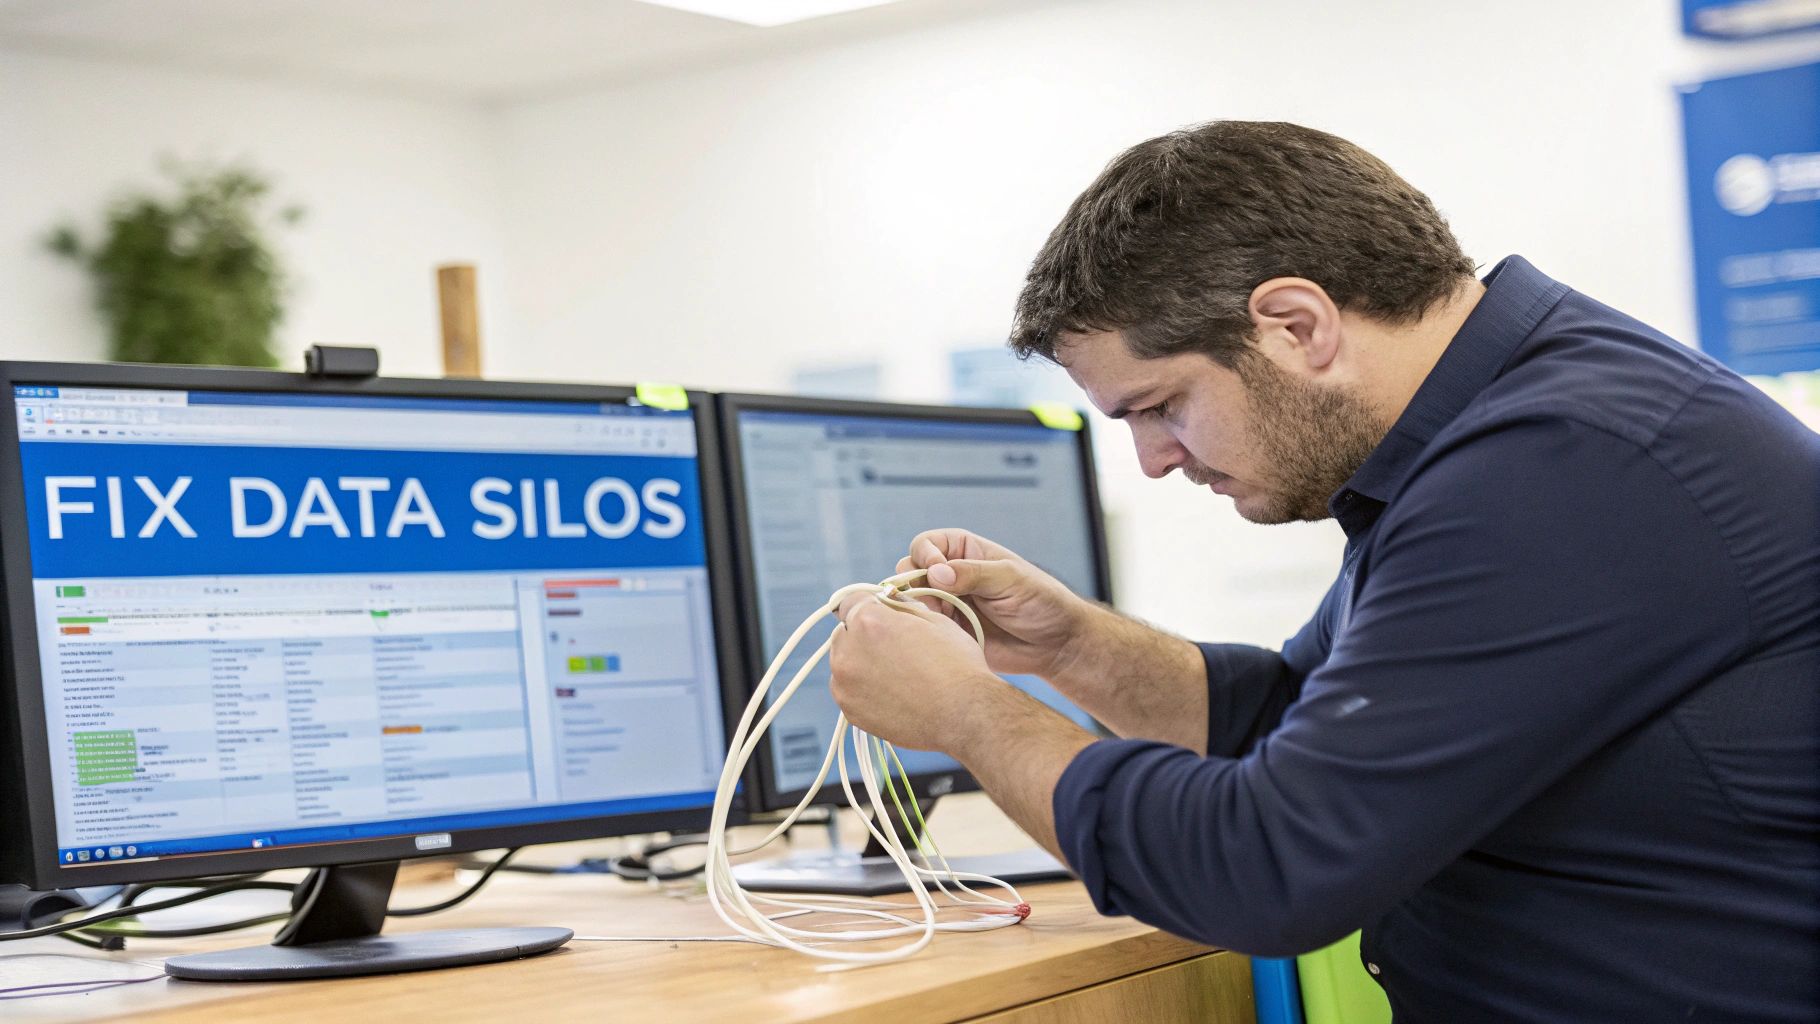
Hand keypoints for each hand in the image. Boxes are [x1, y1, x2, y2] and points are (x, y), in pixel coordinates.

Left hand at [829, 589, 998, 752]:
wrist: (964, 714)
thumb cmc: (956, 665)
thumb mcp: (933, 618)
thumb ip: (900, 606)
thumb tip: (887, 602)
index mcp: (868, 621)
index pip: (850, 601)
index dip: (868, 606)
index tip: (880, 616)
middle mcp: (849, 651)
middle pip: (844, 633)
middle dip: (862, 635)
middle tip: (893, 648)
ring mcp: (846, 685)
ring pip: (844, 663)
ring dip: (861, 662)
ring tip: (896, 674)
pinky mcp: (850, 711)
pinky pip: (849, 691)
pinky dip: (863, 689)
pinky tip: (892, 693)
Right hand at [894, 528, 1092, 680]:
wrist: (1056, 643)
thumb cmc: (1041, 601)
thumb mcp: (1010, 579)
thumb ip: (973, 573)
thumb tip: (934, 572)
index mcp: (965, 551)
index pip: (926, 544)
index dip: (924, 555)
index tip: (935, 572)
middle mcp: (951, 575)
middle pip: (910, 572)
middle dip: (915, 585)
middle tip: (936, 603)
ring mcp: (948, 604)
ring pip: (912, 602)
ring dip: (919, 610)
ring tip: (943, 622)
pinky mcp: (949, 632)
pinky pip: (923, 628)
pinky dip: (924, 631)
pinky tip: (942, 637)